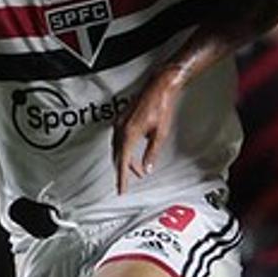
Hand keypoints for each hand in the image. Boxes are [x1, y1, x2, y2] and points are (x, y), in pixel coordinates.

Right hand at [113, 69, 181, 193]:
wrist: (158, 87)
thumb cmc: (160, 106)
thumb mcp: (160, 134)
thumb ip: (151, 152)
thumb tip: (147, 167)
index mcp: (129, 133)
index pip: (123, 162)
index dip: (122, 178)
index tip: (121, 189)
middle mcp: (121, 128)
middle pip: (117, 156)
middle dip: (124, 170)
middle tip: (129, 181)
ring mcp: (119, 123)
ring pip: (117, 148)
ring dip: (125, 160)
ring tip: (137, 168)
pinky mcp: (121, 119)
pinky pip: (118, 140)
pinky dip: (124, 150)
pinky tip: (133, 153)